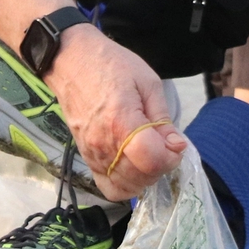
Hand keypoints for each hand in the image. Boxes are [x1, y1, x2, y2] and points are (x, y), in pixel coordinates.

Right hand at [44, 24, 185, 200]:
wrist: (71, 61)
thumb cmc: (112, 65)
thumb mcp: (148, 82)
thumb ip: (162, 119)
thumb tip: (177, 146)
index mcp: (121, 122)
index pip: (152, 160)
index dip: (171, 157)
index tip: (174, 143)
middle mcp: (104, 145)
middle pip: (141, 177)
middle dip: (161, 166)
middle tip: (163, 145)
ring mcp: (92, 154)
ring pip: (126, 187)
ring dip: (144, 176)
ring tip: (148, 154)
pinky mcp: (85, 158)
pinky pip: (107, 187)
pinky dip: (125, 184)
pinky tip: (133, 166)